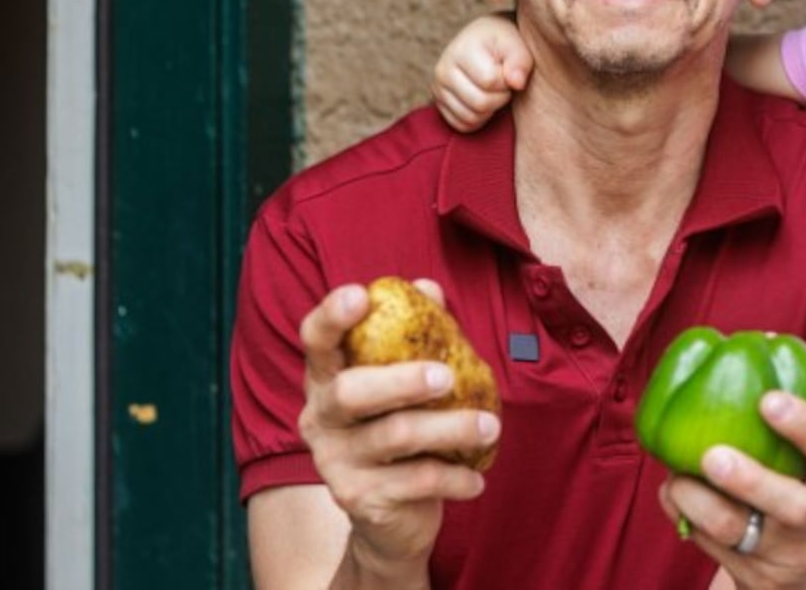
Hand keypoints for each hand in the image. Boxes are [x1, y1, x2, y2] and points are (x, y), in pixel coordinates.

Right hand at [295, 281, 500, 575]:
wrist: (389, 517)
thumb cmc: (400, 428)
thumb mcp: (406, 382)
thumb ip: (416, 335)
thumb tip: (429, 288)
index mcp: (327, 378)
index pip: (315, 340)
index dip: (332, 316)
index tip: (361, 295)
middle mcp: (321, 417)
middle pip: (351, 391)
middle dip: (402, 380)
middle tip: (448, 376)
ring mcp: (335, 461)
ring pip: (395, 436)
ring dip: (452, 428)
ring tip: (490, 426)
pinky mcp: (359, 499)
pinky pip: (416, 480)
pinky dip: (455, 476)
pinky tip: (477, 479)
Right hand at [431, 12, 530, 130]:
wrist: (480, 43)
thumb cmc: (501, 44)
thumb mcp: (516, 45)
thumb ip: (521, 61)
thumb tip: (517, 83)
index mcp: (461, 51)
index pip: (490, 81)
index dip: (507, 81)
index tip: (508, 71)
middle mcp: (443, 71)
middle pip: (480, 103)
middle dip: (500, 97)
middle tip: (503, 84)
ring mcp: (438, 89)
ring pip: (471, 118)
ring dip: (491, 109)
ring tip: (493, 91)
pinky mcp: (439, 104)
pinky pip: (462, 125)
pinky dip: (479, 119)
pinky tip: (484, 100)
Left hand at [660, 392, 805, 589]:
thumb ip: (801, 418)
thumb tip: (762, 337)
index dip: (803, 425)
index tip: (768, 399)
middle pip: (792, 506)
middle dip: (750, 480)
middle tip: (713, 454)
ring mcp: (786, 555)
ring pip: (737, 531)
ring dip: (698, 501)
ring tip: (677, 475)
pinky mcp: (752, 575)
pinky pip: (709, 546)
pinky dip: (683, 515)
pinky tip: (672, 490)